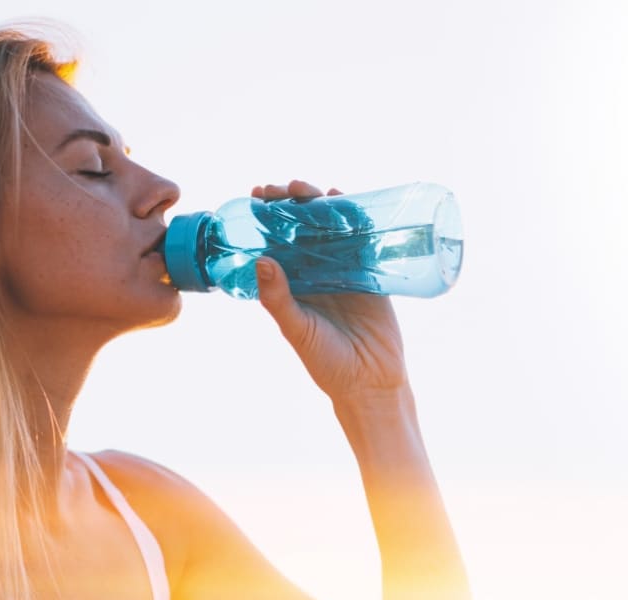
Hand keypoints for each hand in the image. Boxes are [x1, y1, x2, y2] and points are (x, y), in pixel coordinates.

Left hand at [251, 179, 408, 400]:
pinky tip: (346, 199)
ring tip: (311, 190)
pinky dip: (355, 218)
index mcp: (291, 284)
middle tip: (283, 189)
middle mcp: (314, 273)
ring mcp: (343, 271)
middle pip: (301, 227)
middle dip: (292, 204)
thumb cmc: (327, 363)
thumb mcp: (297, 330)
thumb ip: (279, 299)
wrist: (371, 382)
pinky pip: (362, 240)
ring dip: (321, 205)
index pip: (273, 241)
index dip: (264, 217)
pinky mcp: (370, 274)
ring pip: (330, 228)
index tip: (256, 195)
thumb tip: (261, 260)